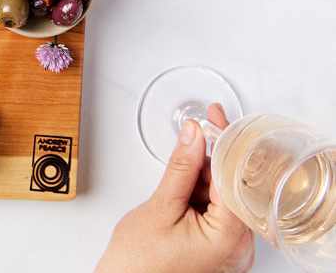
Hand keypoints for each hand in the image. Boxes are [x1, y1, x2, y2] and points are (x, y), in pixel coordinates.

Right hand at [95, 104, 254, 272]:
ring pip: (226, 197)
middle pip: (234, 187)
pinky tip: (186, 183)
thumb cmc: (137, 262)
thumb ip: (181, 168)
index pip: (236, 179)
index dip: (226, 143)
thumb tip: (194, 135)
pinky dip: (204, 193)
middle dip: (216, 157)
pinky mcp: (218, 249)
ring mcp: (229, 250)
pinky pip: (219, 211)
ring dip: (207, 175)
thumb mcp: (160, 207)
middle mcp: (238, 249)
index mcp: (229, 240)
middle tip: (199, 130)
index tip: (216, 118)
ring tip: (181, 168)